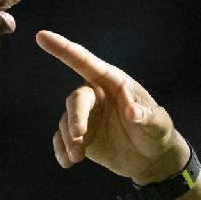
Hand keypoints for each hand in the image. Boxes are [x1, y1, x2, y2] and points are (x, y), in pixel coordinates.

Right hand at [37, 30, 192, 183]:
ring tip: (77, 157)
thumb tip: (132, 111)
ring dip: (69, 139)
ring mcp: (86, 116)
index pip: (85, 62)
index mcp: (112, 82)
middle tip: (79, 135)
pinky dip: (61, 150)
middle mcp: (96, 95)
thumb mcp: (158, 122)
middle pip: (76, 99)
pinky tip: (67, 162)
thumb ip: (146, 115)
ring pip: (66, 122)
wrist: (151, 158)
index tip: (42, 36)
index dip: (63, 49)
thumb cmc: (157, 132)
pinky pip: (62, 139)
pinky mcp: (81, 137)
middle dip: (74, 117)